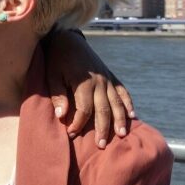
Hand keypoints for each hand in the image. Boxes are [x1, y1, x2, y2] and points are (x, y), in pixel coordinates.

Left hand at [44, 30, 134, 147]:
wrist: (69, 39)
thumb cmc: (57, 59)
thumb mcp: (52, 75)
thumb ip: (58, 95)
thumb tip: (61, 115)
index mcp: (83, 82)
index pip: (84, 109)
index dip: (78, 123)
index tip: (72, 134)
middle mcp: (99, 82)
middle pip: (103, 109)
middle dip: (102, 128)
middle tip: (102, 145)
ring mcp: (107, 79)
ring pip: (116, 102)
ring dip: (119, 119)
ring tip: (121, 135)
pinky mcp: (111, 76)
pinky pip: (122, 91)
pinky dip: (128, 103)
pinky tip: (133, 116)